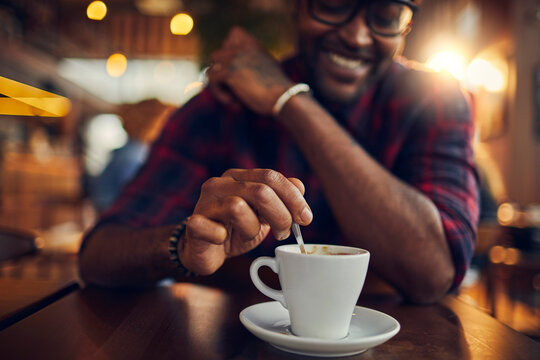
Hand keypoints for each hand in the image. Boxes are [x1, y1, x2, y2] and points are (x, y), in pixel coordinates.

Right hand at [180, 169, 312, 274]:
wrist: (204, 252)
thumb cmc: (236, 230)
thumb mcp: (264, 214)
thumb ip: (281, 198)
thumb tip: (300, 186)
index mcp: (238, 177)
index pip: (271, 177)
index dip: (293, 198)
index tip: (306, 218)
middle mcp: (220, 184)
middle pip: (260, 191)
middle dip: (281, 215)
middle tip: (284, 233)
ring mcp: (205, 203)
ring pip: (238, 208)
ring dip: (253, 228)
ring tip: (251, 235)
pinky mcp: (193, 224)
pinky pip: (213, 229)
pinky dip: (222, 236)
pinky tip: (223, 239)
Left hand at [207, 26, 293, 115]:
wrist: (283, 98)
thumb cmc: (277, 90)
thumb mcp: (266, 69)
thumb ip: (252, 63)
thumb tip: (230, 73)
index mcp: (254, 44)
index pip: (233, 34)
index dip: (229, 51)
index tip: (237, 69)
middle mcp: (243, 47)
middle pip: (216, 55)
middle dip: (222, 73)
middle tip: (235, 88)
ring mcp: (235, 58)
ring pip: (211, 71)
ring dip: (220, 88)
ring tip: (234, 99)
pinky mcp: (230, 73)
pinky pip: (212, 83)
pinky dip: (221, 96)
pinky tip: (236, 104)